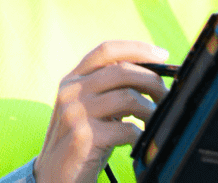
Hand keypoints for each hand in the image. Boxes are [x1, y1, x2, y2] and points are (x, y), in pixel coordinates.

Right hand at [34, 41, 168, 182]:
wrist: (52, 178)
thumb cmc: (80, 143)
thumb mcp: (90, 110)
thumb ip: (110, 90)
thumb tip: (151, 76)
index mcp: (72, 80)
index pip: (106, 50)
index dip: (137, 48)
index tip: (161, 55)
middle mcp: (71, 92)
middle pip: (122, 70)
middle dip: (152, 81)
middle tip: (165, 95)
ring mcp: (75, 113)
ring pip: (128, 97)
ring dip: (150, 109)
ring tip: (155, 120)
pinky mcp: (83, 137)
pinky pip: (126, 128)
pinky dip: (140, 134)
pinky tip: (140, 140)